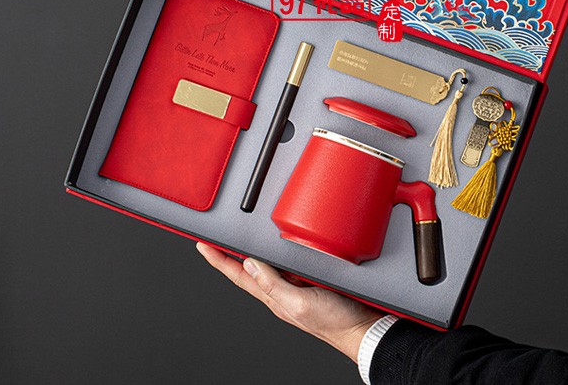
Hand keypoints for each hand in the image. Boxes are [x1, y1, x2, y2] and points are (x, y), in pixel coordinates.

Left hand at [196, 243, 382, 361]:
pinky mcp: (311, 280)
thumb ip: (273, 284)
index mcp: (274, 297)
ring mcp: (296, 286)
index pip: (239, 276)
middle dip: (231, 254)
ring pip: (269, 264)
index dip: (219, 260)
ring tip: (240, 238)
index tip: (202, 246)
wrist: (364, 329)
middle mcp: (281, 290)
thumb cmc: (336, 322)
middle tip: (216, 238)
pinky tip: (282, 244)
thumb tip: (250, 264)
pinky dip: (281, 252)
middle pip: (249, 269)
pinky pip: (290, 263)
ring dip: (253, 252)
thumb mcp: (300, 302)